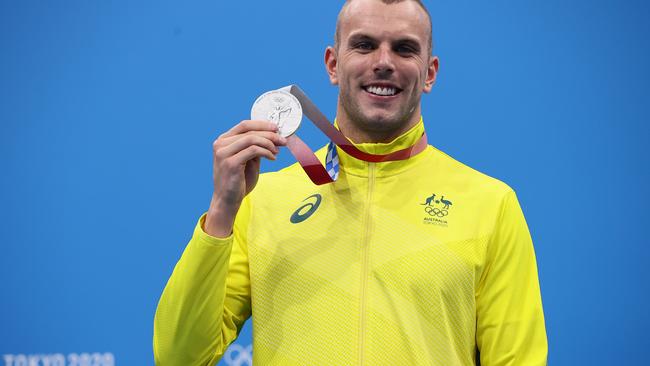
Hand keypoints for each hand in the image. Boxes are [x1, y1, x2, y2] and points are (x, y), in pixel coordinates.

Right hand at [205, 120, 285, 236]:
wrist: (227, 201)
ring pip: (252, 139)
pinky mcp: (230, 163)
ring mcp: (223, 153)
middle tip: (283, 140)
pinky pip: (253, 150)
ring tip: (277, 152)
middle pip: (249, 131)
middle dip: (269, 134)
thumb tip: (273, 135)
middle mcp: (220, 144)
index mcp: (223, 141)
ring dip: (269, 143)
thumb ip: (255, 147)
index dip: (262, 124)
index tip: (276, 128)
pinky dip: (266, 152)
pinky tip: (272, 158)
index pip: (244, 125)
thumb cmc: (238, 181)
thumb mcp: (248, 160)